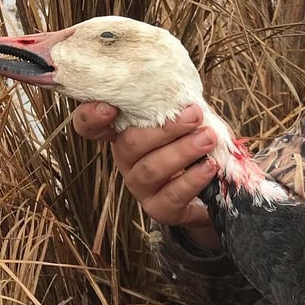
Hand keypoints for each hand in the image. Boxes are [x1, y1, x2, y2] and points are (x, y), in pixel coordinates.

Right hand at [72, 101, 220, 248]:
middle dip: (165, 129)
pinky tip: (209, 166)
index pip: (89, 126)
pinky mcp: (159, 209)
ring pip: (151, 169)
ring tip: (207, 139)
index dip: (90, 117)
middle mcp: (126, 160)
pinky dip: (193, 178)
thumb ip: (181, 107)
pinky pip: (171, 195)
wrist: (215, 187)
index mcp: (125, 133)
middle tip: (194, 115)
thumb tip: (187, 96)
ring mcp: (140, 187)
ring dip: (182, 151)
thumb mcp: (188, 120)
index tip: (109, 108)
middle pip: (130, 144)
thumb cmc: (196, 143)